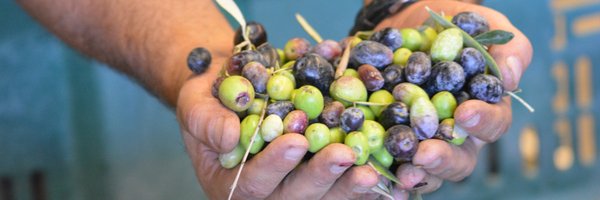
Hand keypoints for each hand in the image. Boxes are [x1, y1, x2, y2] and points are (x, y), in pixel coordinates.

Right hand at [176, 55, 381, 198]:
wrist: (233, 92)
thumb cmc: (211, 98)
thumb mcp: (196, 103)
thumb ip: (207, 120)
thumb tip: (228, 137)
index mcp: (229, 182)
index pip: (252, 182)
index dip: (275, 164)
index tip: (296, 140)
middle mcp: (262, 195)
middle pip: (293, 197)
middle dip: (320, 177)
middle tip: (345, 156)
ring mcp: (290, 192)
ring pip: (321, 199)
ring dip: (347, 186)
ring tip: (368, 168)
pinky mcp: (315, 184)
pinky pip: (338, 190)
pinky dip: (360, 184)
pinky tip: (382, 173)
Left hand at [375, 1, 532, 198]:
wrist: (407, 20)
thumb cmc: (453, 24)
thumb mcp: (482, 24)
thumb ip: (506, 47)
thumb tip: (511, 78)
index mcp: (484, 108)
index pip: (492, 124)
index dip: (482, 122)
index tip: (465, 113)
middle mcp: (456, 132)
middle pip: (459, 158)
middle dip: (443, 158)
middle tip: (425, 154)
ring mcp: (424, 139)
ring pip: (425, 168)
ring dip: (414, 173)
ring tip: (402, 173)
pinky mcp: (392, 137)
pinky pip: (389, 159)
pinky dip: (382, 166)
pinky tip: (373, 169)